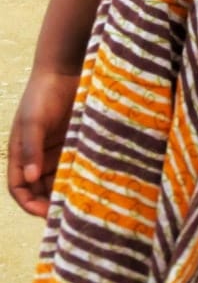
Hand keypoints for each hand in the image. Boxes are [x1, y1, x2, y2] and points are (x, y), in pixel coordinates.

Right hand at [8, 70, 78, 216]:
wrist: (65, 69)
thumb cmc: (42, 94)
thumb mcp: (33, 122)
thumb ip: (31, 149)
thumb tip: (30, 179)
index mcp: (21, 154)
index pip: (20, 189)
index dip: (29, 203)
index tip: (45, 214)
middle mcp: (38, 156)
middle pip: (41, 188)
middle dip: (51, 202)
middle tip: (69, 212)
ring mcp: (57, 149)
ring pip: (60, 178)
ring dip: (67, 190)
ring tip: (82, 201)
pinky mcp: (75, 141)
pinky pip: (76, 163)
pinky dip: (81, 174)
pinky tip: (93, 181)